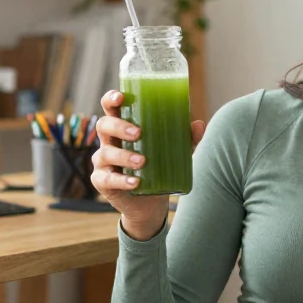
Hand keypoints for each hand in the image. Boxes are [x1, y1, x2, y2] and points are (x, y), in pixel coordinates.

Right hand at [91, 90, 205, 240]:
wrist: (150, 205)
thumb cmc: (158, 168)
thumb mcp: (174, 152)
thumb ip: (186, 139)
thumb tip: (199, 124)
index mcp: (122, 128)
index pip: (110, 108)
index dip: (111, 99)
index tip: (120, 97)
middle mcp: (109, 142)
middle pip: (104, 126)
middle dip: (119, 126)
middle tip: (138, 133)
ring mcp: (103, 163)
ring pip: (105, 153)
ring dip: (124, 156)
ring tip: (142, 161)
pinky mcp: (102, 183)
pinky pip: (107, 180)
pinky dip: (122, 181)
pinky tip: (135, 182)